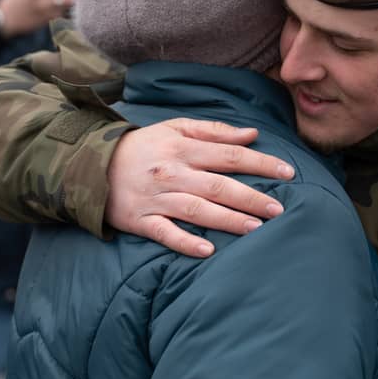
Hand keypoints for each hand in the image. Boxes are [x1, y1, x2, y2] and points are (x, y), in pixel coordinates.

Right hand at [105, 118, 295, 256]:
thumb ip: (214, 131)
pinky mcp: (140, 220)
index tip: (288, 173)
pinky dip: (186, 242)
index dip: (261, 164)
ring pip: (197, 211)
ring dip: (228, 220)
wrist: (89, 164)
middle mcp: (172, 173)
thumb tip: (252, 134)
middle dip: (252, 197)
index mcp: (183, 148)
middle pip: (219, 186)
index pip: (230, 155)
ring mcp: (156, 198)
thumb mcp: (175, 127)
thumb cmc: (142, 145)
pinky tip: (208, 251)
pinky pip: (165, 233)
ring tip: (256, 228)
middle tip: (279, 209)